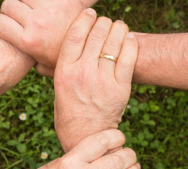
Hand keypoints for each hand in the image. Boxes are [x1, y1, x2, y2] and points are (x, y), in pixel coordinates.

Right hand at [0, 0, 84, 76]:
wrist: (94, 48)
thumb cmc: (65, 60)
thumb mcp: (43, 66)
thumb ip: (28, 61)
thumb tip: (17, 59)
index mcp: (27, 41)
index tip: (2, 25)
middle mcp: (36, 23)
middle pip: (8, 5)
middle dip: (10, 11)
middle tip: (19, 18)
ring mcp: (49, 8)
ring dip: (24, 1)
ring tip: (31, 10)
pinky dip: (37, 0)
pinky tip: (42, 5)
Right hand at [14, 130, 139, 168]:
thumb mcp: (55, 163)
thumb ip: (78, 157)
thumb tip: (100, 150)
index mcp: (70, 162)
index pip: (101, 142)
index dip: (116, 136)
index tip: (119, 136)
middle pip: (116, 161)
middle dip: (129, 155)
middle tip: (130, 153)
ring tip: (134, 167)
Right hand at [53, 10, 137, 150]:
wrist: (85, 136)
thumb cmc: (68, 111)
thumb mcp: (57, 87)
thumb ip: (60, 67)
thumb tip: (63, 46)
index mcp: (64, 72)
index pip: (75, 35)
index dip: (84, 19)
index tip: (89, 12)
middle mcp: (82, 73)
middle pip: (96, 34)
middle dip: (102, 22)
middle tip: (105, 22)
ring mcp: (102, 80)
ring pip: (114, 42)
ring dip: (118, 28)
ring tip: (118, 27)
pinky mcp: (120, 88)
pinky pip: (129, 57)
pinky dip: (130, 43)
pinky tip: (128, 38)